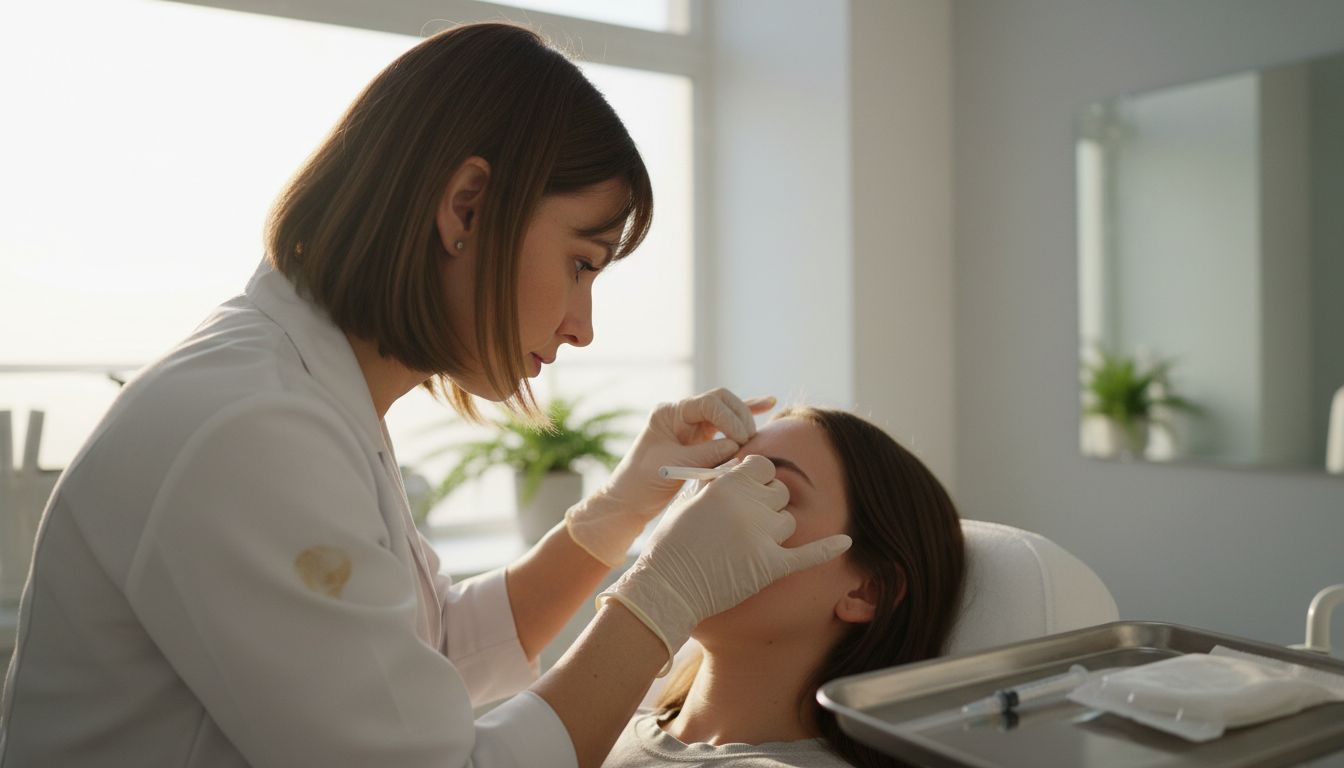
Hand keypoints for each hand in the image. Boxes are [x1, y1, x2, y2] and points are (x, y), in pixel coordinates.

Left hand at [565, 388, 775, 565]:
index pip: (709, 402)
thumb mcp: (675, 466)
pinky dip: (745, 416)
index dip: (729, 418)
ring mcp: (692, 425)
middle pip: (721, 400)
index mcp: (669, 413)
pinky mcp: (700, 438)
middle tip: (748, 442)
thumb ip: (707, 454)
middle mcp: (681, 413)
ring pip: (727, 411)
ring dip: (744, 421)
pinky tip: (768, 404)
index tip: (740, 441)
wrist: (630, 501)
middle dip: (739, 417)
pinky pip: (726, 424)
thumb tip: (737, 446)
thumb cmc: (643, 482)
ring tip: (755, 439)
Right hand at [597, 456, 851, 670]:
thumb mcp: (689, 502)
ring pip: (788, 520)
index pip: (763, 466)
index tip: (750, 489)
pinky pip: (809, 553)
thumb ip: (718, 484)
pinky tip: (846, 541)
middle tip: (748, 520)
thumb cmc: (671, 545)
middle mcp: (749, 505)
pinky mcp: (771, 566)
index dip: (758, 477)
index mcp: (728, 484)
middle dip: (767, 502)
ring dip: (775, 528)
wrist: (667, 588)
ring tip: (751, 545)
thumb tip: (740, 472)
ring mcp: (763, 536)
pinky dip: (828, 547)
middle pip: (779, 492)